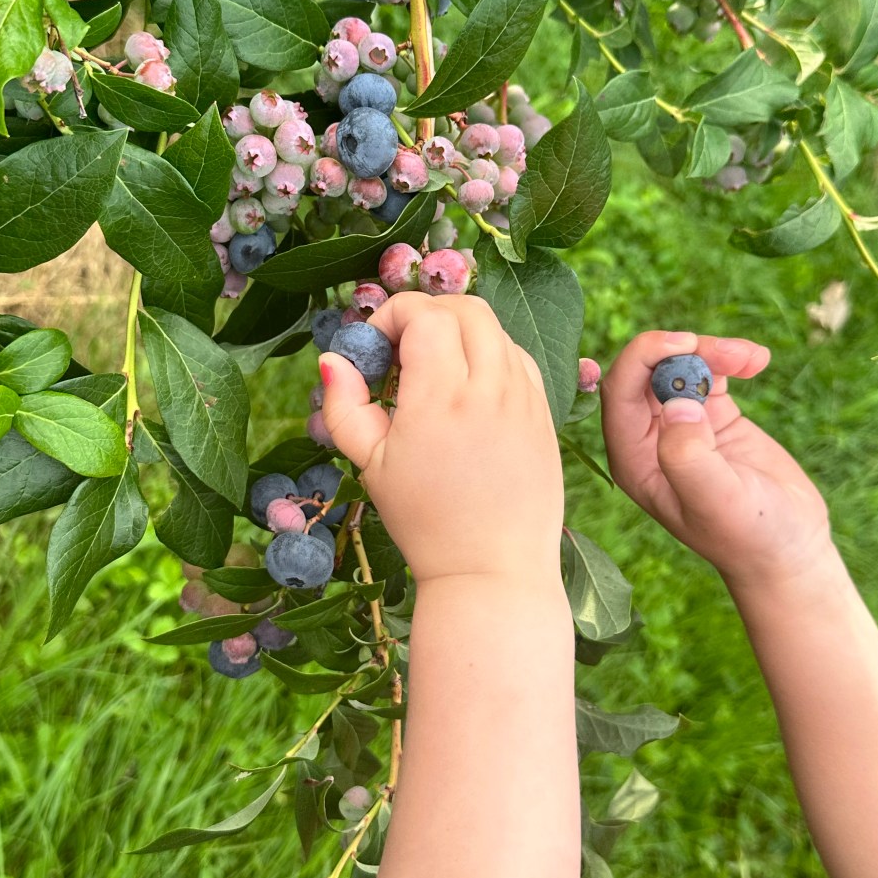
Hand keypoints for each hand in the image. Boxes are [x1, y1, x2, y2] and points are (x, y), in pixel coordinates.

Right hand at [319, 295, 563, 584]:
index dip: (393, 316)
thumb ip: (344, 406)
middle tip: (403, 350)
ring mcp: (525, 398)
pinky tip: (468, 391)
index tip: (376, 349)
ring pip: (496, 328)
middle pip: (466, 308)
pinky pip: (518, 358)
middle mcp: (491, 388)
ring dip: (460, 332)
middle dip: (428, 313)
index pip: (425, 315)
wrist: (492, 569)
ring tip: (434, 373)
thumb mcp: (370, 464)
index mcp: (442, 397)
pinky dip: (490, 355)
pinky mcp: (544, 412)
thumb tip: (333, 359)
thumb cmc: (424, 521)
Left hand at [601, 330, 834, 586]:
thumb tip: (675, 404)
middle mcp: (648, 438)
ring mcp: (679, 425)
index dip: (642, 358)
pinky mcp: (711, 416)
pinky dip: (730, 359)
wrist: (788, 548)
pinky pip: (708, 372)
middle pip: (645, 371)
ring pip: (678, 366)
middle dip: (680, 350)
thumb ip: (689, 456)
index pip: (618, 393)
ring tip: (751, 358)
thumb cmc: (749, 534)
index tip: (683, 344)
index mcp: (633, 459)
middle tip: (724, 352)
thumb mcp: (717, 500)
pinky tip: (757, 361)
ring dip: (710, 351)